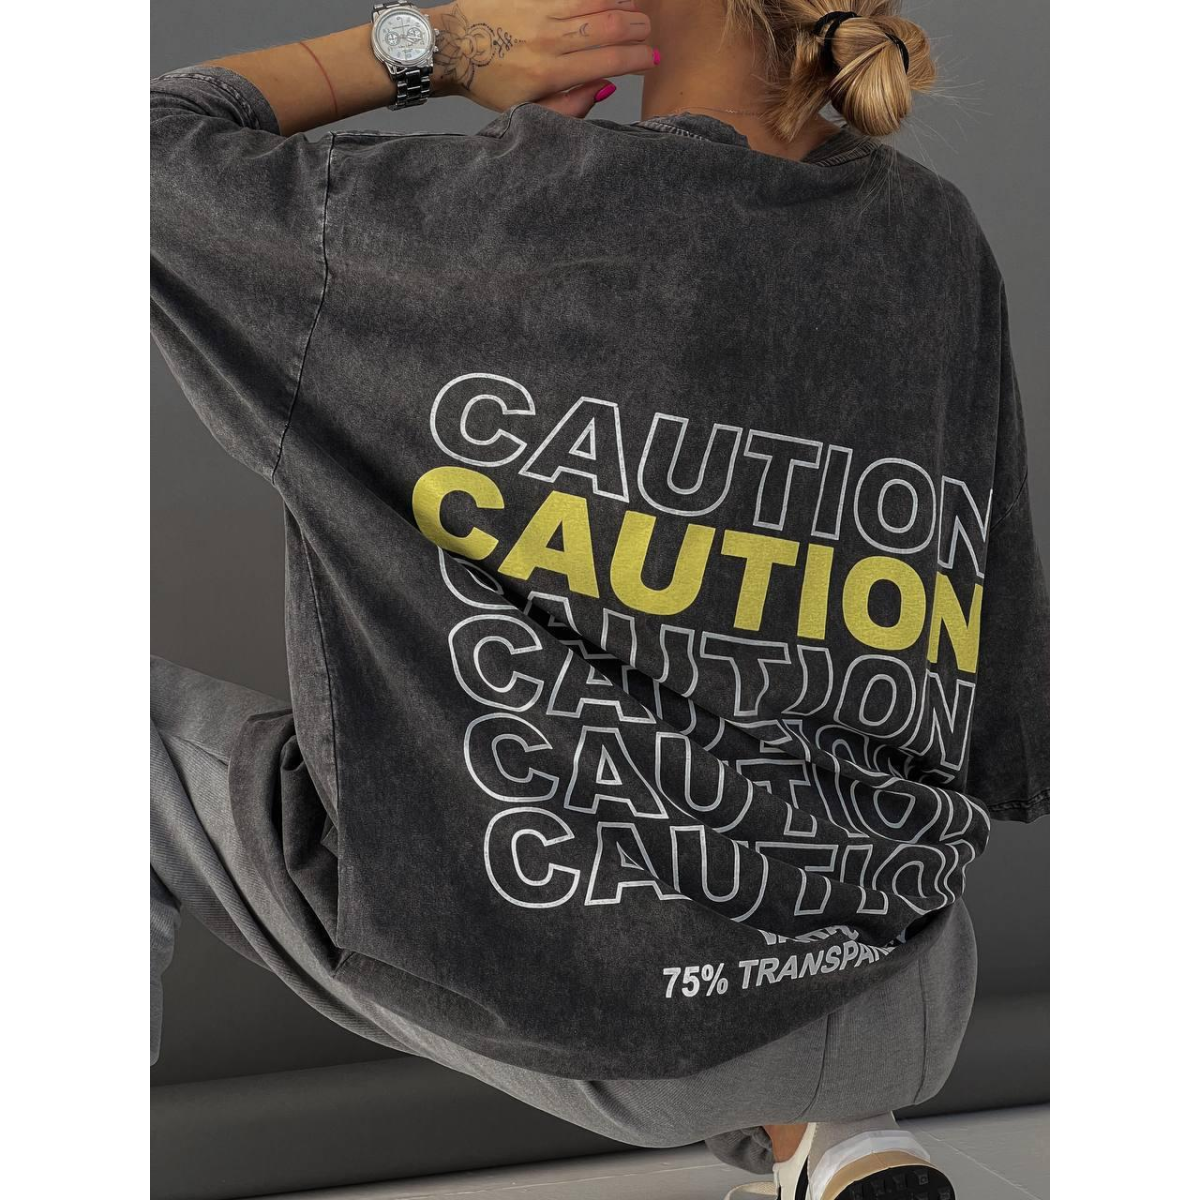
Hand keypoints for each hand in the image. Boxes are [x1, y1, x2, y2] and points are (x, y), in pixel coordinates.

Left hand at [427, 0, 656, 116]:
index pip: (609, 61)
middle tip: (647, 32)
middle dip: (637, 28)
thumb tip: (606, 88)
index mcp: (549, 74)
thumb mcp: (528, 109)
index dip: (638, 58)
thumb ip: (570, 105)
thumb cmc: (490, 83)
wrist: (453, 47)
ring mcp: (539, 11)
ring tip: (635, 10)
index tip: (651, 59)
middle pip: (609, 26)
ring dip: (623, 4)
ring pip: (595, 1)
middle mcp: (548, 40)